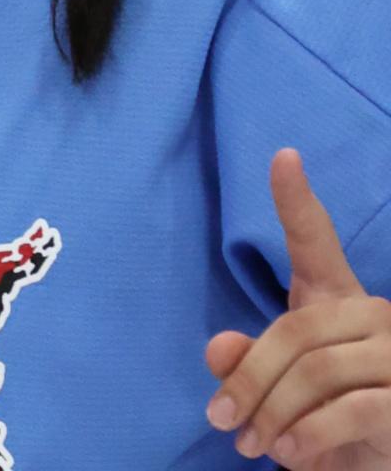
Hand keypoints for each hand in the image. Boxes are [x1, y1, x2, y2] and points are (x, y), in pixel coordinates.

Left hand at [205, 149, 390, 468]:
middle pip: (294, 332)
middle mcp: (374, 313)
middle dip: (250, 380)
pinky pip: (351, 410)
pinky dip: (309, 435)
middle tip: (220, 419)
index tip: (282, 155)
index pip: (316, 242)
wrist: (378, 464)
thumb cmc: (326, 419)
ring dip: (273, 414)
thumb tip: (219, 349)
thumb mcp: (277, 392)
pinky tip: (288, 452)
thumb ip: (245, 366)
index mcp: (336, 299)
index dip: (297, 199)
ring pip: (318, 371)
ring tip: (252, 444)